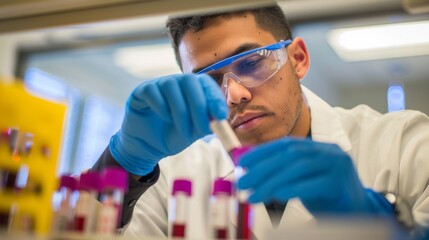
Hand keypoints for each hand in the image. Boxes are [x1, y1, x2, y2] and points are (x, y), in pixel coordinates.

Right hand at [110, 74, 226, 175]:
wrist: (149, 146)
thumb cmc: (174, 135)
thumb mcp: (195, 131)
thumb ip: (208, 123)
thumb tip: (221, 119)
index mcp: (193, 88)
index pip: (206, 83)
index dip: (215, 98)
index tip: (221, 116)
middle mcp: (177, 82)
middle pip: (189, 80)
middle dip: (199, 105)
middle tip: (202, 128)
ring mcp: (158, 84)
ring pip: (171, 86)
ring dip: (180, 111)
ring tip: (183, 131)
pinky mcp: (142, 90)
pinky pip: (152, 91)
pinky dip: (161, 107)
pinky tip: (165, 119)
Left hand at [237, 138, 392, 214]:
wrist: (359, 212)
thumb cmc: (326, 195)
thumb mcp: (302, 179)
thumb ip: (283, 172)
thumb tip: (250, 170)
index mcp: (318, 148)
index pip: (285, 145)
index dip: (262, 152)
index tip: (242, 163)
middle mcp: (328, 152)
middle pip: (289, 155)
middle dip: (262, 169)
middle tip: (243, 182)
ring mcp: (337, 166)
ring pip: (298, 168)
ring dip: (271, 182)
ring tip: (253, 194)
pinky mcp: (341, 184)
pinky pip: (313, 185)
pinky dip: (292, 189)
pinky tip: (276, 195)